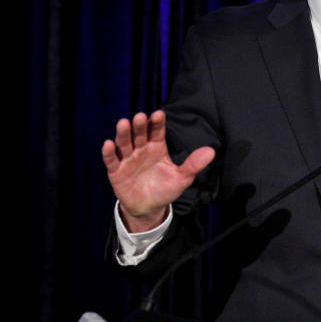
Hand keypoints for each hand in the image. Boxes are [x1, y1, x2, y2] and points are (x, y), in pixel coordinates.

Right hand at [101, 110, 214, 231]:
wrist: (149, 207)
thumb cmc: (165, 189)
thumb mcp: (182, 178)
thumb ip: (193, 164)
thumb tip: (211, 152)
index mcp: (157, 147)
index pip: (157, 131)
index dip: (157, 123)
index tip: (159, 114)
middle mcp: (141, 149)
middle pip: (139, 134)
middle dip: (139, 125)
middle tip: (140, 117)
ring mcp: (128, 159)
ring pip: (124, 143)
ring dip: (123, 133)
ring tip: (123, 123)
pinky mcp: (116, 171)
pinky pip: (111, 160)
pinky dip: (108, 152)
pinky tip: (108, 144)